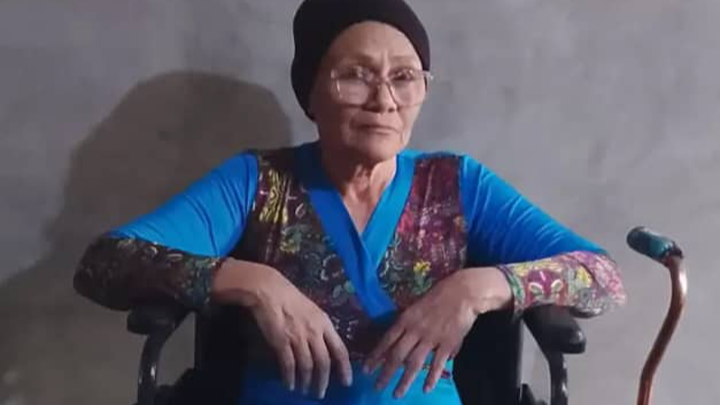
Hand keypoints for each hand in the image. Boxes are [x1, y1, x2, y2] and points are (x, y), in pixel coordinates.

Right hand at [211, 259, 352, 398]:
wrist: (269, 290)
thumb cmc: (291, 298)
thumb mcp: (313, 310)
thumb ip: (320, 328)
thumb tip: (325, 345)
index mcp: (324, 323)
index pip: (340, 349)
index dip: (345, 368)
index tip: (347, 382)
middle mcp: (314, 332)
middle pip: (324, 362)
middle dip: (323, 381)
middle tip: (320, 394)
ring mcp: (298, 337)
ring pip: (307, 366)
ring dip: (306, 381)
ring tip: (304, 390)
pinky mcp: (282, 341)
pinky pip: (289, 364)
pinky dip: (290, 377)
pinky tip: (290, 384)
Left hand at [363, 267, 511, 397]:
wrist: (463, 292)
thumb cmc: (439, 296)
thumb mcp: (416, 305)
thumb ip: (407, 323)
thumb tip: (398, 340)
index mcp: (406, 319)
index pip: (386, 340)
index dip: (375, 356)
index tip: (366, 369)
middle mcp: (415, 330)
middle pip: (397, 355)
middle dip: (385, 373)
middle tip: (376, 387)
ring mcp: (431, 338)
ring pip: (414, 363)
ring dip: (404, 380)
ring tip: (397, 394)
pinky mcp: (447, 344)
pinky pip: (437, 363)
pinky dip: (431, 377)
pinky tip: (426, 389)